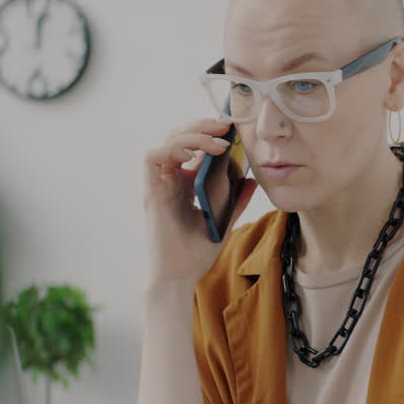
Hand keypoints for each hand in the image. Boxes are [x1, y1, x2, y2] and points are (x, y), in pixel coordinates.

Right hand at [144, 118, 257, 286]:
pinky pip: (152, 158)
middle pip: (179, 136)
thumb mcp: (224, 221)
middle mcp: (170, 179)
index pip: (193, 144)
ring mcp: (159, 184)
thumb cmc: (196, 253)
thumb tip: (252, 180)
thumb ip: (235, 200)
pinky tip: (195, 155)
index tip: (233, 128)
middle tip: (226, 125)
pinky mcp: (151, 193)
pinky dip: (172, 149)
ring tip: (219, 143)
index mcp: (184, 182)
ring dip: (193, 135)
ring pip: (168, 141)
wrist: (179, 278)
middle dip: (203, 125)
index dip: (209, 131)